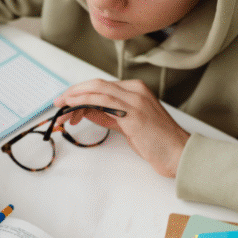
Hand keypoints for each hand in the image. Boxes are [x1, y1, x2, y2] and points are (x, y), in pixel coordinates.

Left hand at [53, 79, 189, 177]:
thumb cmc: (157, 142)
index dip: (81, 92)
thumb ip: (108, 115)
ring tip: (61, 108)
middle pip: (96, 84)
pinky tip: (73, 107)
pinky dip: (85, 101)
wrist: (179, 153)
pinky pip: (103, 101)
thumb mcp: (128, 125)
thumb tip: (86, 111)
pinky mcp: (134, 113)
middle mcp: (136, 90)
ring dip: (75, 97)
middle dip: (73, 92)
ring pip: (97, 89)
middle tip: (57, 103)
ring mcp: (135, 100)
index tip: (66, 102)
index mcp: (136, 90)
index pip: (101, 86)